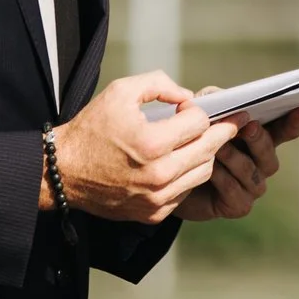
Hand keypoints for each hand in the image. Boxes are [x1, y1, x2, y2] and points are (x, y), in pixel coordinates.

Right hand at [48, 72, 238, 224]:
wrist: (63, 173)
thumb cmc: (91, 129)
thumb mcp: (121, 92)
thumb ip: (159, 85)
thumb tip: (187, 97)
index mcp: (151, 144)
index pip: (199, 124)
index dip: (199, 111)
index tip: (195, 107)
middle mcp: (158, 176)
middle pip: (208, 150)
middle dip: (222, 133)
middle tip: (234, 122)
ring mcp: (156, 199)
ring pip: (202, 173)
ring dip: (206, 155)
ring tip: (202, 141)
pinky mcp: (152, 214)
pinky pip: (185, 192)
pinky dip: (188, 176)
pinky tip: (181, 162)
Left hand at [174, 105, 298, 222]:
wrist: (169, 180)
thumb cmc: (192, 140)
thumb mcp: (201, 114)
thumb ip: (214, 100)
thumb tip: (222, 96)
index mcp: (260, 137)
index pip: (284, 129)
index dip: (294, 121)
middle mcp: (261, 163)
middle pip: (269, 152)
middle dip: (259, 138)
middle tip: (248, 126)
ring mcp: (252, 186)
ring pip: (251, 170)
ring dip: (233, 156)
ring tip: (217, 147)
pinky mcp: (238, 205)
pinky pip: (234, 190)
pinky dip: (221, 177)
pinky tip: (209, 169)